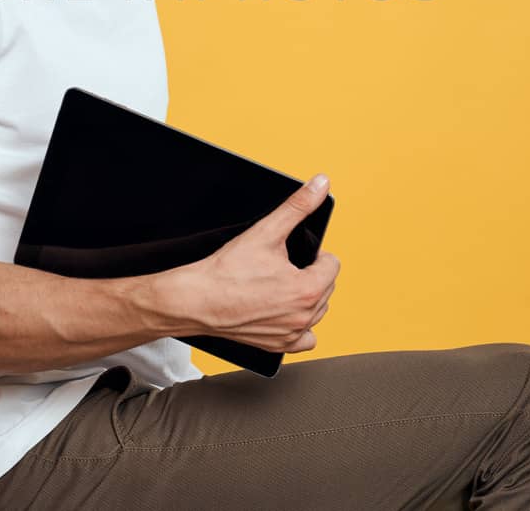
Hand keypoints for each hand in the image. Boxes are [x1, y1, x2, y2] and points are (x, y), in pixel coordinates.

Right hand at [173, 174, 339, 353]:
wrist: (197, 299)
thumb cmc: (227, 270)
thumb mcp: (266, 231)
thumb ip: (298, 206)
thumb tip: (320, 184)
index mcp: (308, 289)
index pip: (332, 265)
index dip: (315, 254)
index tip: (295, 254)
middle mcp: (304, 316)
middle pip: (327, 287)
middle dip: (311, 274)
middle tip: (284, 266)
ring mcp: (291, 334)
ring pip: (318, 311)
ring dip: (308, 297)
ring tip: (282, 284)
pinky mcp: (277, 345)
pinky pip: (305, 339)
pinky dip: (300, 326)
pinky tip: (284, 311)